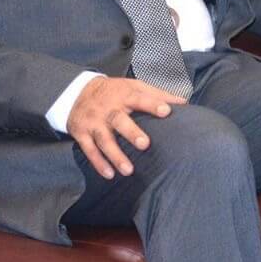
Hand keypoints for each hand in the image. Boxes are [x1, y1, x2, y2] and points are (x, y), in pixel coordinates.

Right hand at [67, 77, 185, 180]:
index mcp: (124, 95)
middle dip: (131, 132)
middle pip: (119, 120)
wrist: (77, 92)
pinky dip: (98, 163)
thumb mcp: (134, 86)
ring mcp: (94, 123)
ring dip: (115, 156)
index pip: (140, 98)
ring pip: (104, 139)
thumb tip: (183, 103)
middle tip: (145, 144)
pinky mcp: (82, 134)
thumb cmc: (113, 92)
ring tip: (129, 170)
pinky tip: (109, 174)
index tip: (166, 111)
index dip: (153, 104)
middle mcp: (108, 110)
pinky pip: (89, 150)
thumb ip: (158, 95)